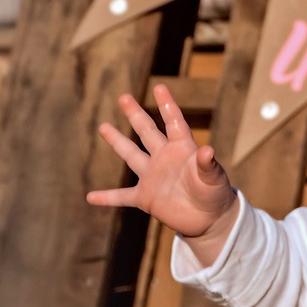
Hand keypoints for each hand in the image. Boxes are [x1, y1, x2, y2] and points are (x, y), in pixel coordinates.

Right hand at [86, 84, 238, 245]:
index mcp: (182, 150)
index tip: (160, 87)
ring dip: (117, 141)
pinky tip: (90, 197)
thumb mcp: (214, 178)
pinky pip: (122, 196)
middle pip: (147, 132)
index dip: (167, 105)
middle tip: (124, 97)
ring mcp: (153, 177)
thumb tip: (208, 150)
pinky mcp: (146, 198)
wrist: (211, 219)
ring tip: (103, 127)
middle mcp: (164, 159)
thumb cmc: (216, 194)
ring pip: (131, 155)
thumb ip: (208, 164)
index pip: (174, 123)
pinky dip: (107, 197)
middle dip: (135, 115)